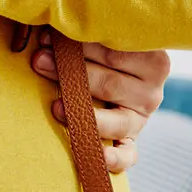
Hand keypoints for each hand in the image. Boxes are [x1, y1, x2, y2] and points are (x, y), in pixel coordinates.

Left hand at [32, 32, 167, 173]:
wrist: (116, 83)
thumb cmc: (97, 54)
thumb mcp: (100, 41)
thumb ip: (83, 35)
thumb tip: (48, 32)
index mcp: (152, 59)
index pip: (116, 51)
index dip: (80, 43)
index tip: (49, 37)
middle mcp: (152, 91)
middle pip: (110, 82)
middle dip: (71, 71)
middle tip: (39, 59)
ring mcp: (142, 119)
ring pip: (115, 120)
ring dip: (83, 112)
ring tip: (55, 105)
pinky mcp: (131, 142)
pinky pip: (127, 155)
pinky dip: (115, 159)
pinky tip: (100, 156)